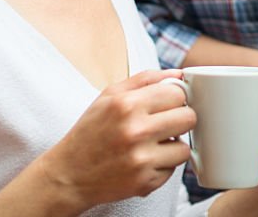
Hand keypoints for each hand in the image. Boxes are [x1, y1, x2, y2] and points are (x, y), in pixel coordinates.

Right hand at [35, 69, 194, 211]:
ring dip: (173, 146)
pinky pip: (173, 170)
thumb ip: (146, 79)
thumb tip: (180, 75)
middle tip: (163, 124)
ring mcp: (141, 159)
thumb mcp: (110, 96)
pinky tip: (144, 161)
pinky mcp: (145, 182)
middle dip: (179, 120)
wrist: (69, 175)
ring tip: (153, 144)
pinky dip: (162, 165)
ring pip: (185, 148)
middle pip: (189, 118)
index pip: (178, 94)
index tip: (167, 104)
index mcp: (127, 105)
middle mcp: (136, 131)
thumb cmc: (90, 132)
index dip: (175, 98)